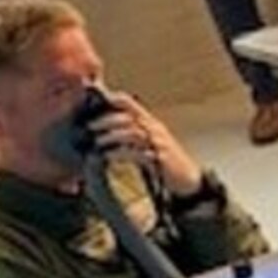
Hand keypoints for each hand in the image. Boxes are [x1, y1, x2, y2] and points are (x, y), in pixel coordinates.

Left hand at [88, 90, 203, 194]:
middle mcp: (155, 130)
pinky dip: (120, 153)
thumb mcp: (150, 142)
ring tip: (98, 142)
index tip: (96, 103)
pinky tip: (109, 156)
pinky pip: (136, 153)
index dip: (113, 99)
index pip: (130, 103)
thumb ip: (132, 135)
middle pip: (128, 117)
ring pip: (132, 132)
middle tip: (90, 126)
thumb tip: (107, 132)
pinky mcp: (159, 159)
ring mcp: (158, 143)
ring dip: (112, 136)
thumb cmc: (165, 160)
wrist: (187, 178)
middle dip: (107, 120)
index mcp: (151, 123)